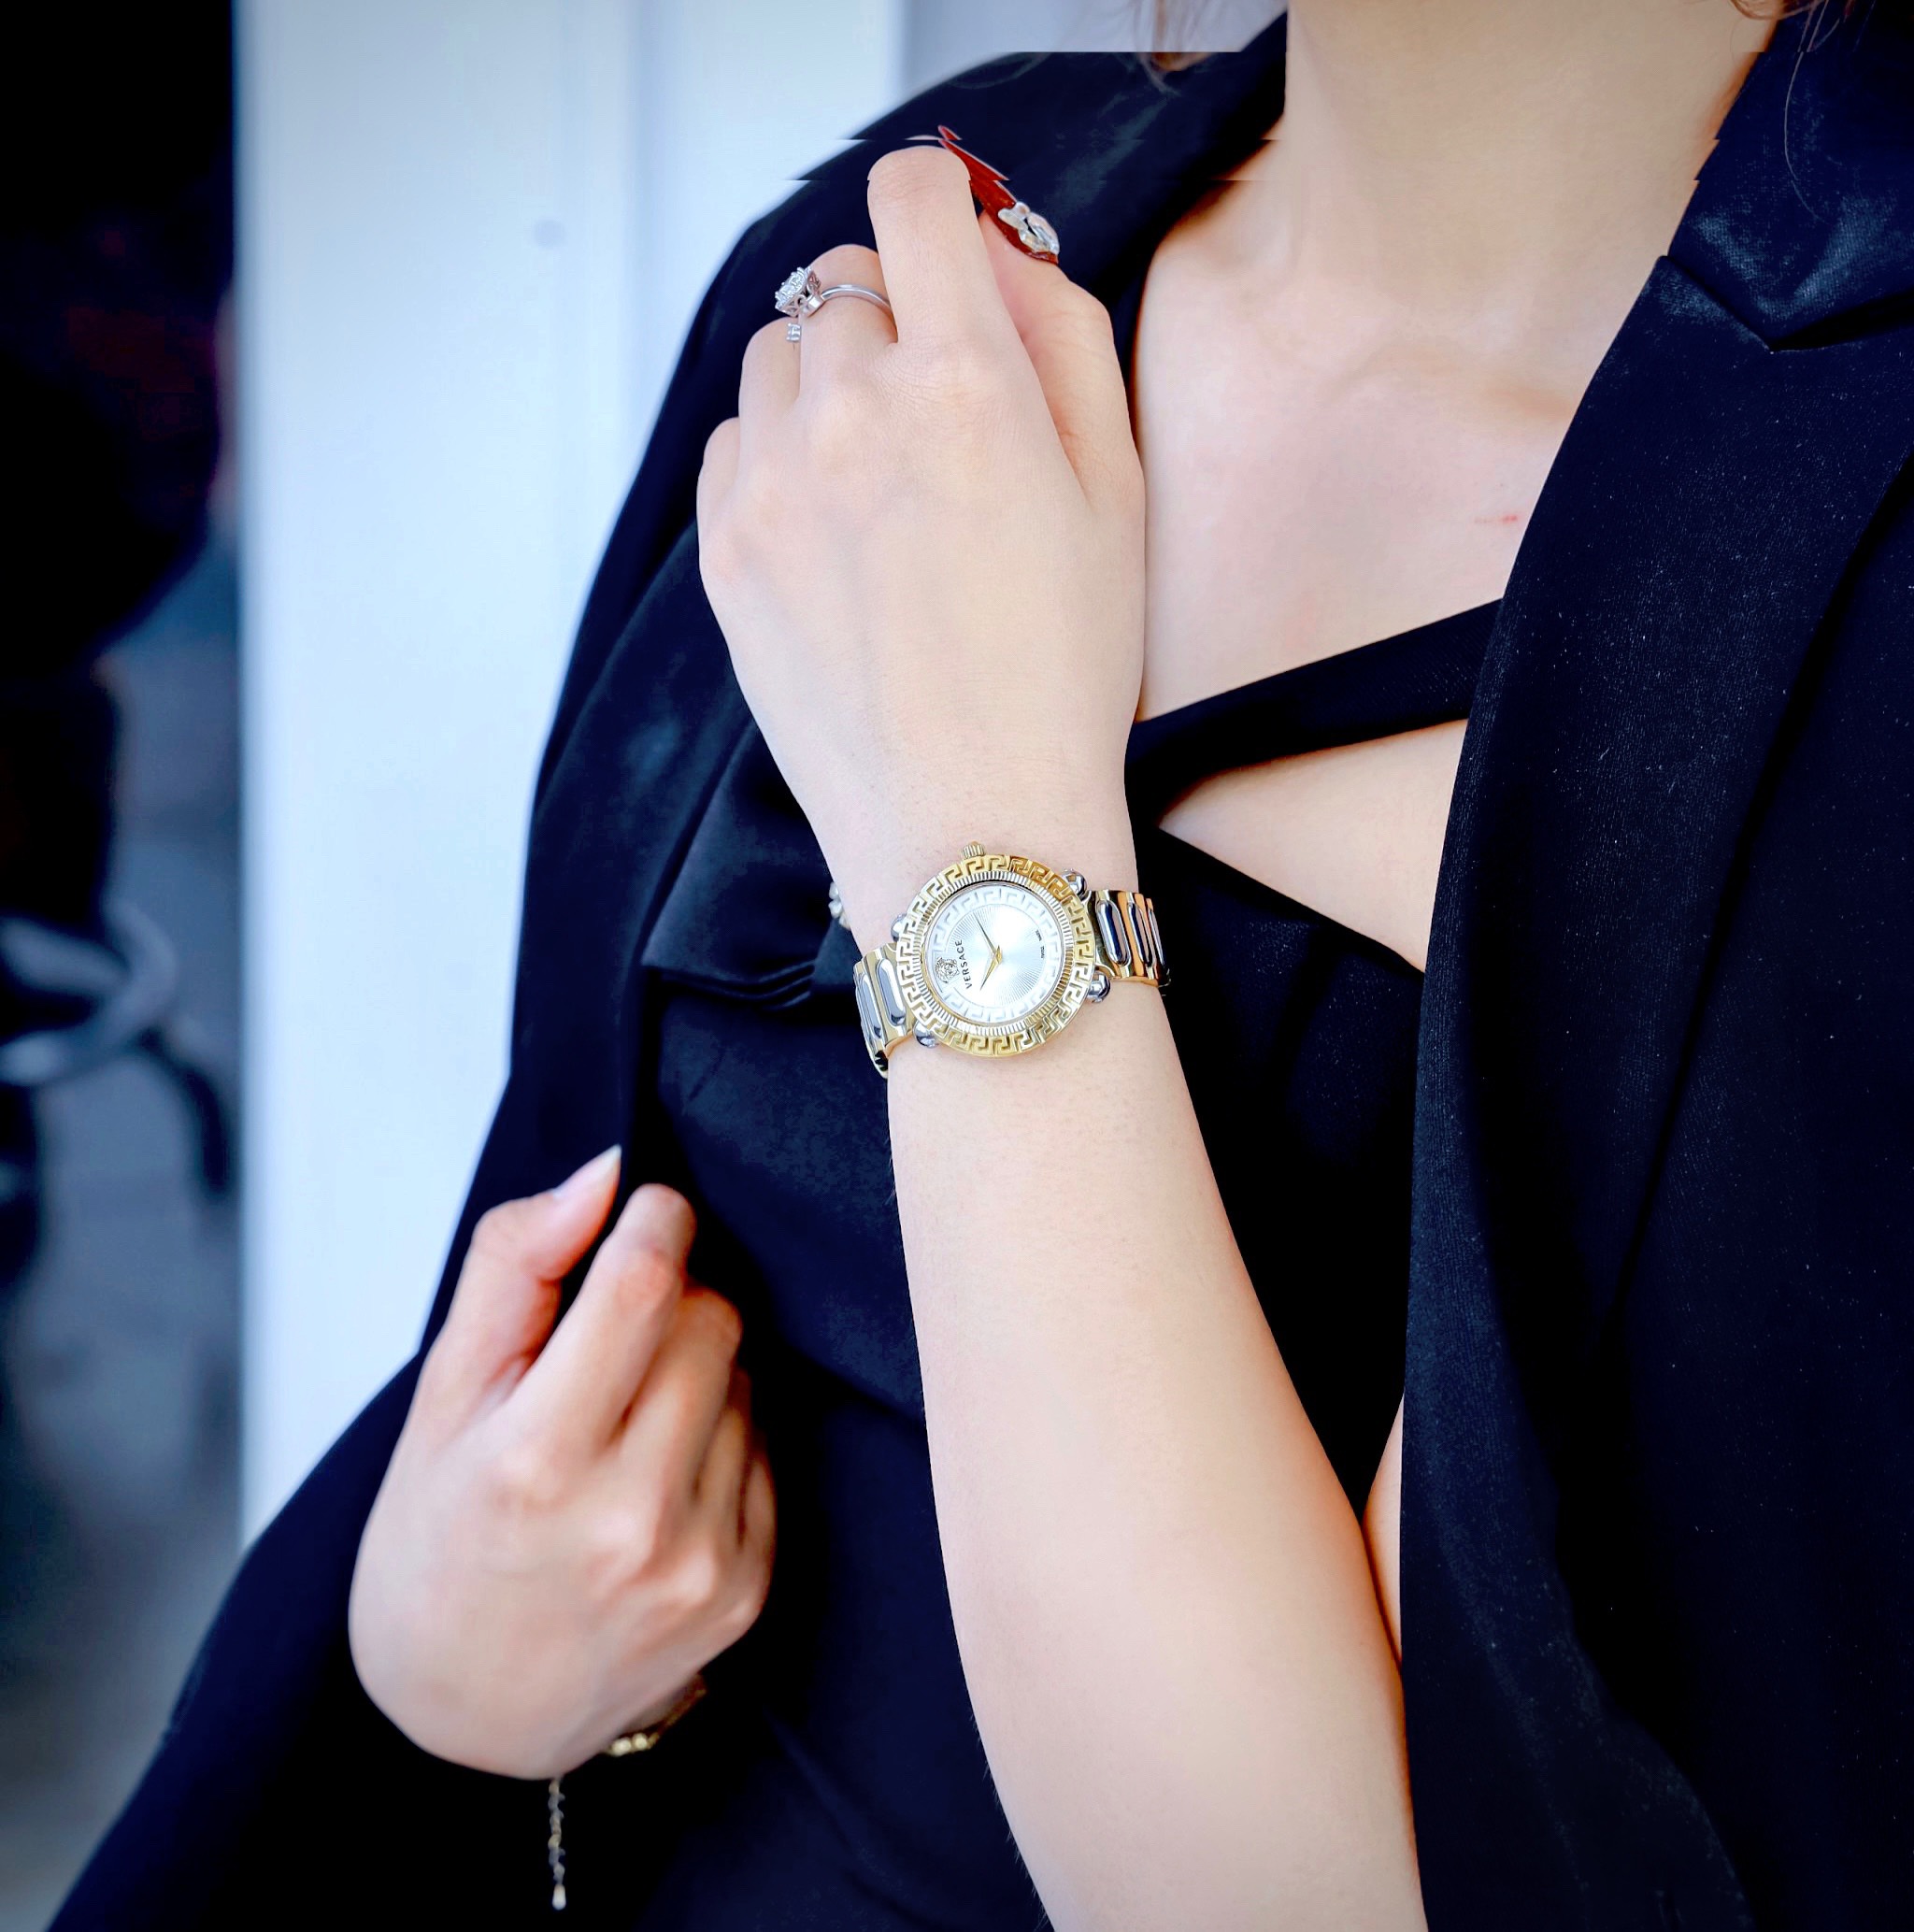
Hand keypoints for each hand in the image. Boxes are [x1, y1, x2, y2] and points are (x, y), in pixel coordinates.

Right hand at [348, 1149, 773, 1778]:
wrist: (464, 1720)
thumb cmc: (440, 1544)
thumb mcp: (440, 1399)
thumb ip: (513, 1266)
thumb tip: (605, 1175)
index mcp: (534, 1463)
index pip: (643, 1284)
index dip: (655, 1220)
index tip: (645, 1211)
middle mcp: (629, 1520)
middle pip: (710, 1318)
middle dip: (670, 1296)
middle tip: (609, 1338)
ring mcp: (700, 1562)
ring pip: (746, 1378)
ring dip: (696, 1370)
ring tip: (622, 1424)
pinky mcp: (748, 1590)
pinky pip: (767, 1448)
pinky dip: (721, 1437)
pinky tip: (657, 1475)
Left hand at [696, 146, 1144, 946]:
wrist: (970, 824)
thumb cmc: (1061, 675)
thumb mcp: (1117, 494)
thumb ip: (1064, 339)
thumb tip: (1000, 255)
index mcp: (964, 383)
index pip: (913, 195)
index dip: (939, 202)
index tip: (952, 242)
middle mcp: (851, 412)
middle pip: (844, 279)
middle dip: (895, 317)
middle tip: (944, 413)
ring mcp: (773, 482)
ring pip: (779, 353)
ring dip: (828, 380)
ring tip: (886, 479)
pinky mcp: (726, 548)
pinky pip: (737, 440)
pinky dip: (780, 452)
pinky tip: (839, 527)